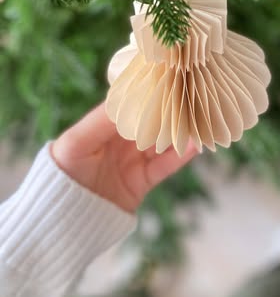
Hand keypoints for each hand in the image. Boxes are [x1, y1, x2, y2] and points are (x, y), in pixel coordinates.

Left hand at [51, 103, 198, 212]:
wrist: (65, 219)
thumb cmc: (63, 173)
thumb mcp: (77, 142)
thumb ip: (103, 120)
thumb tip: (132, 96)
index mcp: (103, 125)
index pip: (132, 102)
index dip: (149, 91)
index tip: (170, 78)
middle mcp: (120, 140)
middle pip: (152, 120)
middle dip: (171, 110)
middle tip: (193, 96)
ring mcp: (133, 160)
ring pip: (162, 141)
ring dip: (180, 132)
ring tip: (200, 120)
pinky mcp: (142, 181)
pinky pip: (164, 166)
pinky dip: (180, 156)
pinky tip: (194, 145)